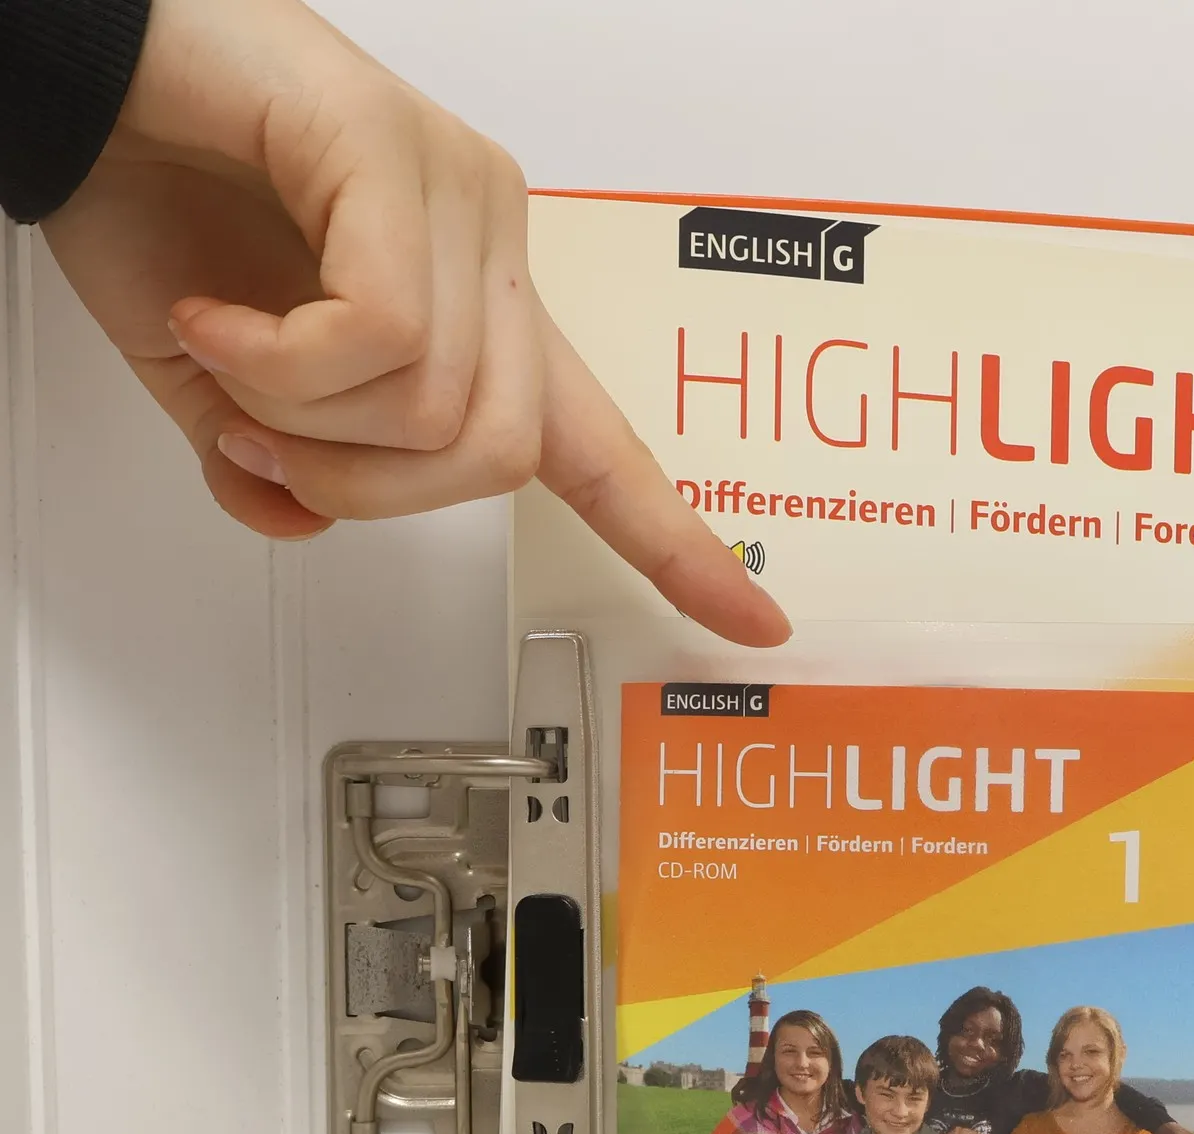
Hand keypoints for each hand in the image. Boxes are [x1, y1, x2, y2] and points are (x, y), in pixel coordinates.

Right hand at [40, 0, 786, 648]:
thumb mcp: (221, 382)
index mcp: (478, 319)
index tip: (755, 624)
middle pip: (502, 456)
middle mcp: (494, 253)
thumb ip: (280, 465)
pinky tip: (222, 314)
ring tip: (230, 351)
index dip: (675, 545)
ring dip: (306, 422)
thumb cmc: (146, 195)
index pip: (605, 451)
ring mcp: (462, 197)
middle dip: (367, 488)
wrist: (68, 81)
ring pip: (444, 410)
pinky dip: (283, 361)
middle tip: (264, 437)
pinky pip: (386, 335)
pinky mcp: (401, 149)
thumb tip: (301, 521)